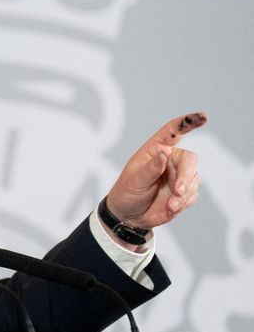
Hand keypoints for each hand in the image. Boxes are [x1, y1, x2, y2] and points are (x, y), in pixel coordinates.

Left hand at [106, 112, 205, 231]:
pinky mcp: (184, 191)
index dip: (188, 122)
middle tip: (178, 192)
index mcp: (156, 149)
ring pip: (193, 180)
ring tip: (169, 205)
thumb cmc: (127, 192)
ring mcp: (178, 175)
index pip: (173, 131)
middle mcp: (170, 159)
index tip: (203, 116)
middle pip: (190, 160)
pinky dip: (183, 203)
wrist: (129, 214)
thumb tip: (164, 153)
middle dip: (186, 177)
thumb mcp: (135, 180)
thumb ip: (151, 168)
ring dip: (182, 194)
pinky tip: (170, 207)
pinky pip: (192, 194)